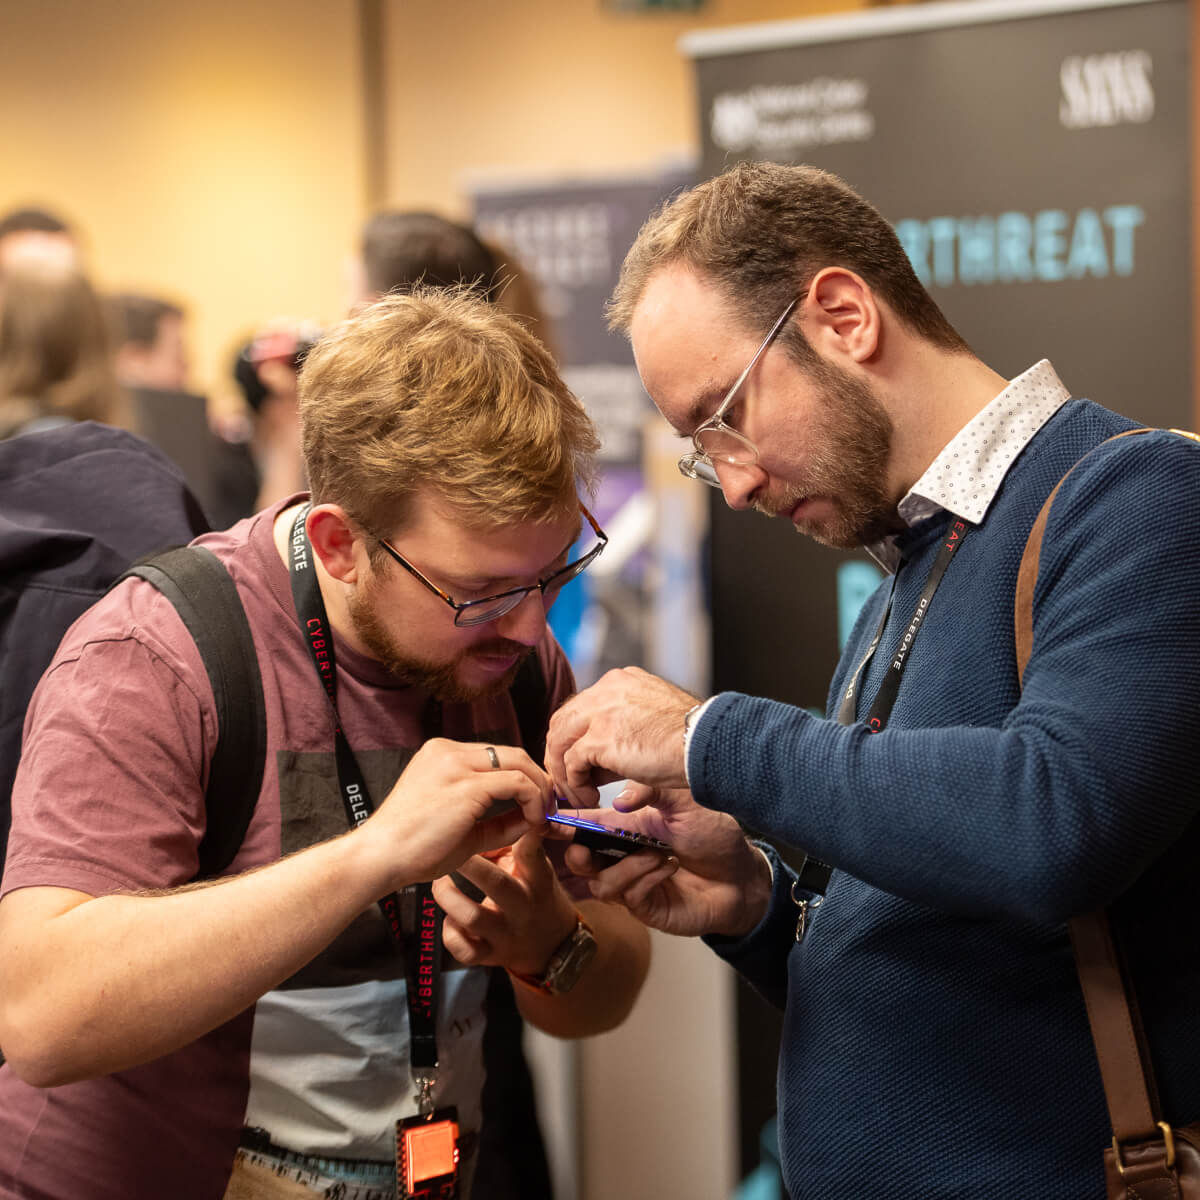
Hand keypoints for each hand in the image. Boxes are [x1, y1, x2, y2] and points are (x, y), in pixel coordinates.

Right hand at [367, 739, 554, 891]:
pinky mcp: (466, 784)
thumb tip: (533, 819)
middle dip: (539, 779)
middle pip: (513, 753)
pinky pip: (517, 782)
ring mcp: (456, 764)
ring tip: (544, 818)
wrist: (380, 858)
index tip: (537, 803)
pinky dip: (533, 800)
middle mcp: (449, 751)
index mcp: (442, 755)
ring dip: (540, 790)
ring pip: (519, 762)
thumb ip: (498, 820)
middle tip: (550, 808)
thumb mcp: (462, 829)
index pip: (497, 756)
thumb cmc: (414, 849)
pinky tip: (533, 822)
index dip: (524, 777)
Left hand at [432, 830, 578, 976]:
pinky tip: (449, 919)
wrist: (550, 944)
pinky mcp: (490, 955)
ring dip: (448, 898)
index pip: (531, 853)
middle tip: (450, 849)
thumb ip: (507, 845)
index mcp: (536, 879)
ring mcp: (506, 933)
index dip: (521, 834)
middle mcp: (522, 906)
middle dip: (470, 865)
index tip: (506, 818)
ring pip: (472, 917)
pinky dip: (450, 933)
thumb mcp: (533, 867)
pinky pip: (463, 949)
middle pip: (496, 883)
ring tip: (440, 884)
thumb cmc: (534, 893)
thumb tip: (475, 823)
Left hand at [545, 667, 696, 805]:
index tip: (580, 764)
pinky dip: (575, 784)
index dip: (575, 738)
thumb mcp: (652, 722)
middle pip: (564, 721)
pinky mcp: (600, 738)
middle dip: (561, 755)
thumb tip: (595, 766)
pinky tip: (590, 798)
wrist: (708, 745)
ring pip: (560, 741)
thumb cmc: (691, 740)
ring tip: (579, 796)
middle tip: (570, 782)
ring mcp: (601, 711)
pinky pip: (571, 763)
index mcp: (621, 681)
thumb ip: (621, 732)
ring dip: (565, 773)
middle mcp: (607, 689)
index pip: (581, 707)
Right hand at [559, 784, 770, 938]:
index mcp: (626, 827)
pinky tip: (668, 866)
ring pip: (601, 884)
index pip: (585, 825)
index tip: (548, 820)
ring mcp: (635, 884)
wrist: (742, 873)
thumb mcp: (685, 802)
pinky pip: (630, 898)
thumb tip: (619, 799)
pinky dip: (646, 880)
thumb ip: (652, 791)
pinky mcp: (649, 907)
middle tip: (587, 849)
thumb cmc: (714, 834)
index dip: (564, 824)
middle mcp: (624, 857)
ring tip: (655, 853)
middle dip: (576, 855)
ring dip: (625, 868)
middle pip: (579, 861)